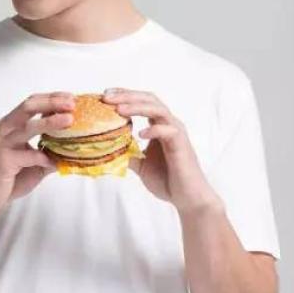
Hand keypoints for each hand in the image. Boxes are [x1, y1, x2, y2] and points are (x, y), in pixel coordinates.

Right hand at [0, 92, 75, 216]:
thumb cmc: (9, 178)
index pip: (30, 104)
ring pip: (27, 127)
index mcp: (9, 125)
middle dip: (51, 103)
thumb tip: (74, 149)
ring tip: (68, 120)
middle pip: (27, 107)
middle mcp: (3, 130)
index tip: (71, 98)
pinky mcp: (2, 160)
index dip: (51, 98)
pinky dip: (42, 157)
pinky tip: (53, 161)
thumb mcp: (34, 162)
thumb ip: (49, 152)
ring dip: (49, 122)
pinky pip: (27, 155)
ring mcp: (2, 144)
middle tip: (71, 104)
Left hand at [102, 89, 219, 213]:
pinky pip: (169, 131)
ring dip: (138, 107)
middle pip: (149, 99)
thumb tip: (107, 150)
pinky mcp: (181, 145)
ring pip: (159, 109)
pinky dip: (154, 129)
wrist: (188, 198)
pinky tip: (140, 134)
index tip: (106, 94)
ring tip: (120, 109)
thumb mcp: (140, 165)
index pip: (142, 102)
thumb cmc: (168, 180)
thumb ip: (127, 154)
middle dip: (127, 95)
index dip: (125, 95)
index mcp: (159, 127)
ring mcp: (176, 133)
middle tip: (107, 97)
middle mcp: (168, 125)